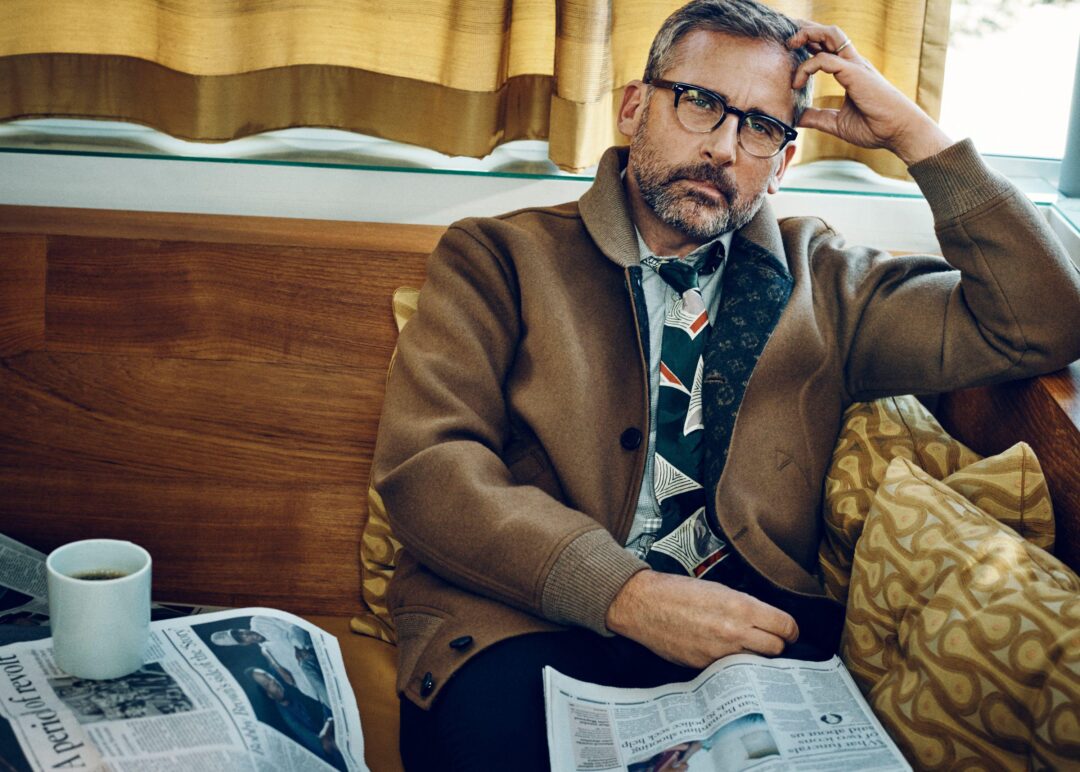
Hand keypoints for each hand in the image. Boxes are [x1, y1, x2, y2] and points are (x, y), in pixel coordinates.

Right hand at [605, 570, 798, 668]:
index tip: (788, 632)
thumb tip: (765, 621)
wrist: (643, 604)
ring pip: (757, 663)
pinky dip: (734, 664)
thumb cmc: (678, 592)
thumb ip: (745, 607)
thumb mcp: (718, 589)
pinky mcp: (705, 665)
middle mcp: (734, 632)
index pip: (785, 626)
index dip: (790, 630)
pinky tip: (725, 653)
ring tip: (748, 648)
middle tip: (770, 640)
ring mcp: (720, 652)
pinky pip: (732, 669)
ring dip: (757, 656)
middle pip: (776, 649)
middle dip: (777, 645)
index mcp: (741, 607)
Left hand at [787, 21, 951, 164]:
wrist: (898, 132)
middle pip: (829, 33)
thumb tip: (796, 118)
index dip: (809, 43)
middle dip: (807, 29)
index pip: (827, 48)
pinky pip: (825, 60)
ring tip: (790, 44)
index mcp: (850, 71)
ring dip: (808, 34)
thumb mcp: (836, 123)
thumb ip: (816, 118)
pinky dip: (807, 67)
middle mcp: (852, 63)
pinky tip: (796, 83)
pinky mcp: (854, 73)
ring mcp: (854, 66)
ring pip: (830, 34)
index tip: (790, 52)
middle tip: (787, 38)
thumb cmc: (875, 127)